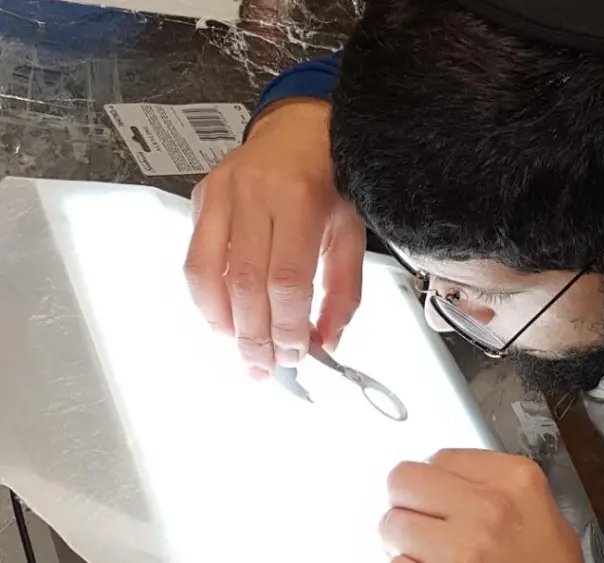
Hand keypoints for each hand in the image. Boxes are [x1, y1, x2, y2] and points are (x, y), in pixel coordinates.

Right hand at [185, 98, 365, 376]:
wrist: (299, 129)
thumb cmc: (331, 182)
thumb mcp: (351, 232)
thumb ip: (343, 291)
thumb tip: (327, 344)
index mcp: (302, 200)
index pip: (287, 279)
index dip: (287, 326)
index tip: (295, 357)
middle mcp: (257, 194)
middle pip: (246, 282)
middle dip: (253, 336)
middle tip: (262, 370)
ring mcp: (223, 193)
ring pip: (208, 273)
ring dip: (222, 323)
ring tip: (240, 353)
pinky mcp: (202, 197)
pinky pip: (194, 257)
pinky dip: (204, 298)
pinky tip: (221, 322)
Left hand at [382, 449, 582, 562]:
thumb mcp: (541, 510)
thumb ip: (495, 484)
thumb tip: (442, 478)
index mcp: (515, 480)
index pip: (439, 456)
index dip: (434, 479)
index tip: (439, 495)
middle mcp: (487, 508)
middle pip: (404, 479)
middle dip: (407, 501)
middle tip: (423, 521)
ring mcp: (461, 549)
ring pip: (390, 524)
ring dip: (402, 540)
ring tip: (430, 552)